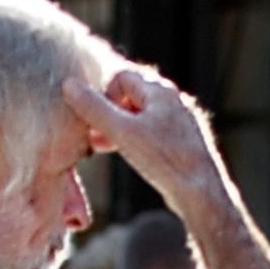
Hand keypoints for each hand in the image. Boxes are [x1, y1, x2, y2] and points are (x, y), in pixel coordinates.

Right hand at [72, 63, 220, 203]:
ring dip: (120, 127)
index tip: (96, 120)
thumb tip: (69, 85)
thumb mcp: (122, 132)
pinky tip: (130, 156)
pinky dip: (136, 139)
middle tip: (94, 136)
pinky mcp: (181, 141)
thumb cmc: (164, 159)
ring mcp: (179, 120)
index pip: (121, 77)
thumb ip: (94, 108)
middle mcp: (172, 100)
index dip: (103, 96)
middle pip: (130, 95)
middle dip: (109, 113)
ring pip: (140, 115)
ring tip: (105, 146)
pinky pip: (152, 131)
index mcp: (159, 91)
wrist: (201, 191)